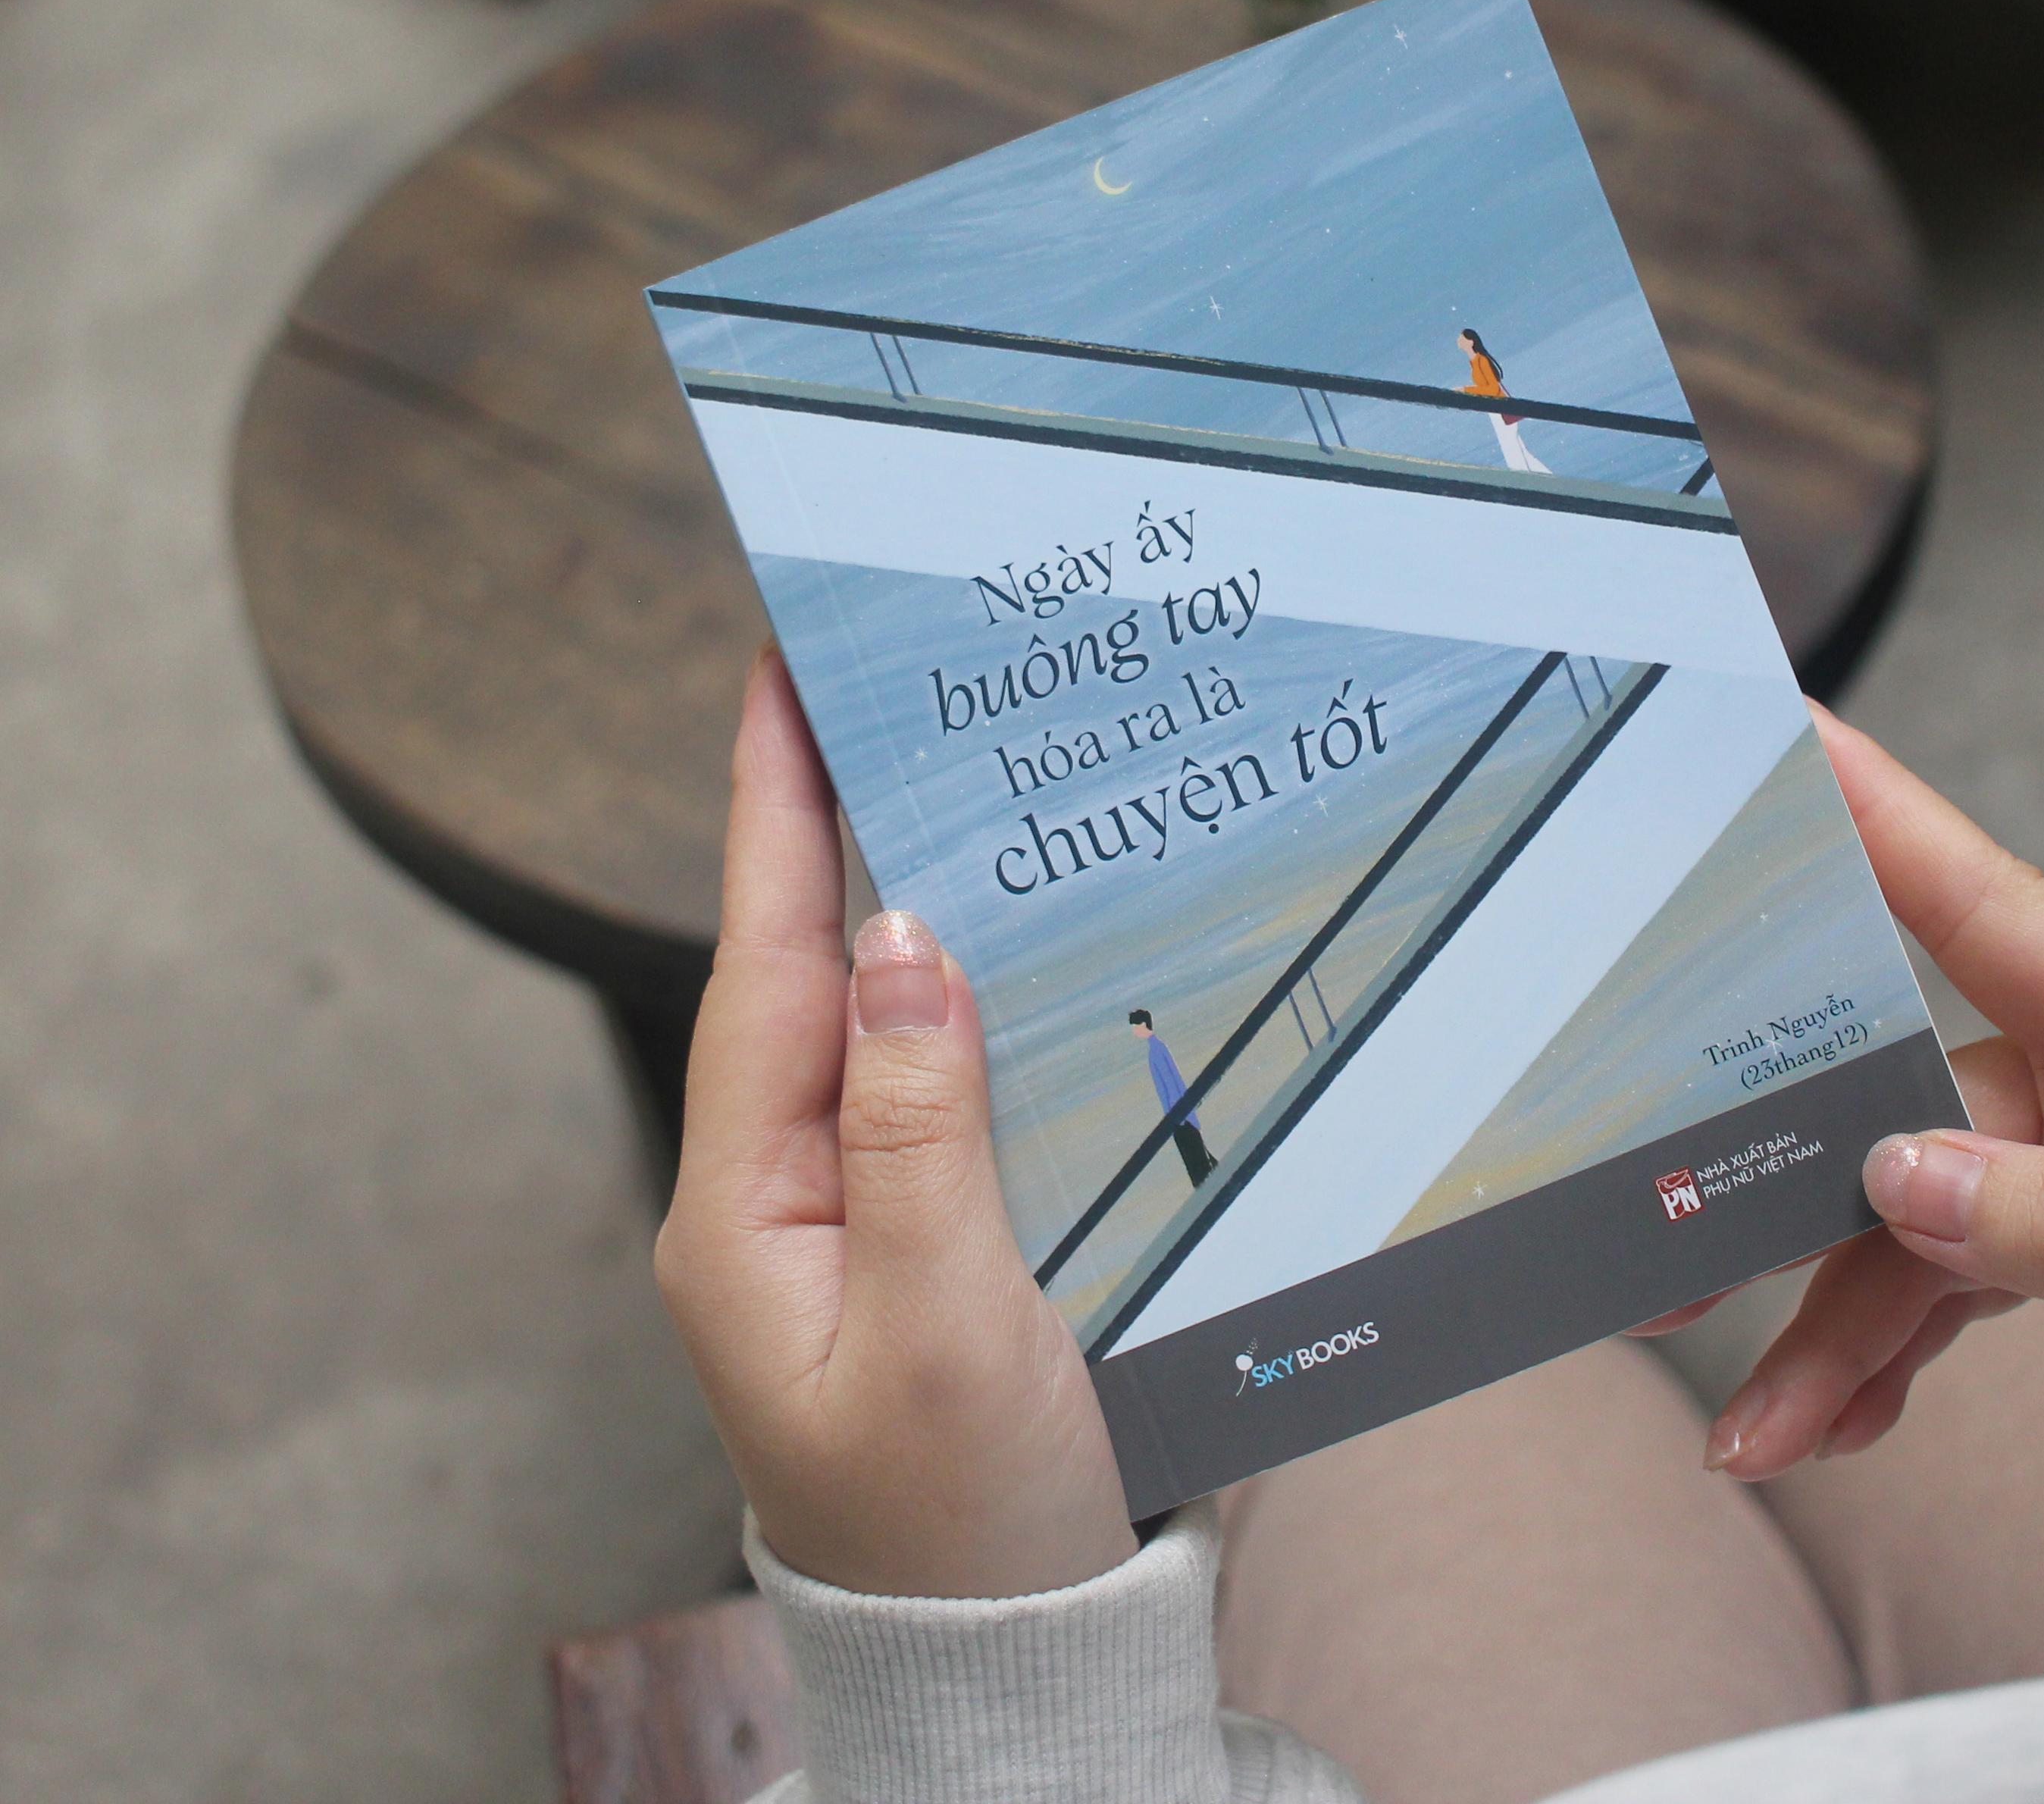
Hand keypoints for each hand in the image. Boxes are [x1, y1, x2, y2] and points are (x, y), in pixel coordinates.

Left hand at [654, 649, 1135, 1596]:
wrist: (1008, 1663)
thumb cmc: (964, 1523)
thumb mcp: (946, 1329)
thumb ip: (921, 1131)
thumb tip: (907, 939)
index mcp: (744, 1213)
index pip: (762, 966)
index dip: (771, 813)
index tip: (775, 670)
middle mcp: (777, 1197)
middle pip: (810, 969)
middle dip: (834, 822)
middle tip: (871, 677)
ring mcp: (843, 1216)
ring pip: (877, 1017)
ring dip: (907, 895)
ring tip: (940, 768)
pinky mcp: (915, 1236)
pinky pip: (932, 1080)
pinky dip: (969, 993)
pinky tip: (1009, 941)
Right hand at [1693, 709, 2043, 1536]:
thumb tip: (1903, 1174)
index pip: (2003, 910)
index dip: (1886, 818)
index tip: (1787, 733)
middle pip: (1915, 1095)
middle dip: (1797, 1189)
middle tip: (1680, 1265)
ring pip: (1911, 1210)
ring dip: (1833, 1323)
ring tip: (1765, 1428)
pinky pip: (1945, 1268)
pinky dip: (1884, 1348)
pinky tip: (1837, 1417)